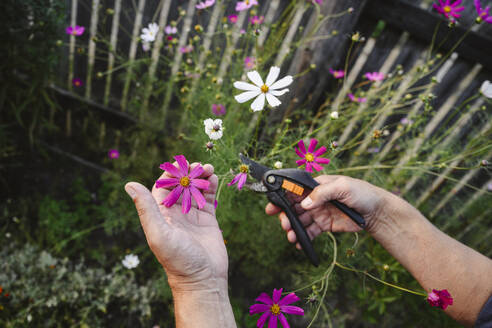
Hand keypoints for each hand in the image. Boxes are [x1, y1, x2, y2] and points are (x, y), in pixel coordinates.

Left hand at [125, 163, 226, 290]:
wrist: (203, 280)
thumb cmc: (178, 260)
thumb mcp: (158, 233)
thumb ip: (146, 209)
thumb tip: (129, 184)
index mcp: (161, 215)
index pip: (163, 187)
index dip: (171, 174)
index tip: (181, 163)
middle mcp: (176, 214)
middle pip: (181, 185)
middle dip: (189, 173)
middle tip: (199, 164)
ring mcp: (193, 216)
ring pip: (195, 189)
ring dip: (201, 177)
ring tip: (210, 169)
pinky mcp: (208, 220)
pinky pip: (208, 199)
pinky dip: (211, 187)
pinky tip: (214, 179)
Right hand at [265, 175, 386, 248]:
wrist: (377, 212)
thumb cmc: (362, 193)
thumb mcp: (343, 187)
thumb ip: (322, 193)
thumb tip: (304, 203)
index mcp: (316, 185)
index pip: (294, 189)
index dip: (281, 197)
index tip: (272, 206)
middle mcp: (315, 198)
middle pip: (293, 207)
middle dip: (285, 216)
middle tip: (284, 225)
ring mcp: (319, 212)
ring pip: (299, 221)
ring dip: (292, 229)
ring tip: (291, 237)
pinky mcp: (324, 225)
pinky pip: (309, 232)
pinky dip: (302, 238)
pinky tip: (299, 244)